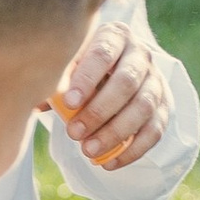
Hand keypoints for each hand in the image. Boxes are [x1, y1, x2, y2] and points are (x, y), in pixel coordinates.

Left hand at [57, 24, 169, 169]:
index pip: (103, 54)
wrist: (114, 70)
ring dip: (115, 133)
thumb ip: (56, 78)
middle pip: (127, 82)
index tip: (68, 102)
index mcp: (115, 36)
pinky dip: (132, 150)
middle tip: (74, 133)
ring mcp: (156, 81)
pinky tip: (109, 163)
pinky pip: (155, 130)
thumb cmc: (82, 68)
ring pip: (143, 108)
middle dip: (99, 111)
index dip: (87, 79)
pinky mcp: (165, 107)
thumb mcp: (69, 64)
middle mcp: (141, 55)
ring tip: (88, 151)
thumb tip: (34, 100)